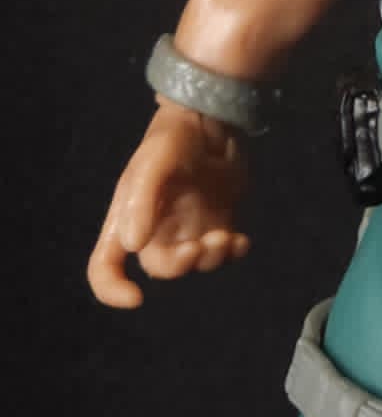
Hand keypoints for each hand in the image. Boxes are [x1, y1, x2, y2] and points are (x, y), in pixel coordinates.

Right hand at [88, 104, 250, 308]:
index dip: (111, 289)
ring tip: (226, 238)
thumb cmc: (174, 137)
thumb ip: (141, 201)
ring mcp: (187, 227)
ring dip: (211, 259)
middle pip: (160, 268)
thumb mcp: (153, 163)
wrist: (213, 118)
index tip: (136, 298)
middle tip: (200, 247)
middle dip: (180, 265)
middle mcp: (154, 229)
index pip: (104, 266)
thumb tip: (132, 245)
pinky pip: (224, 251)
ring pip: (196, 263)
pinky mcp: (217, 221)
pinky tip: (241, 241)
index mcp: (126, 218)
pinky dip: (233, 252)